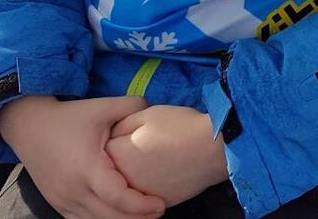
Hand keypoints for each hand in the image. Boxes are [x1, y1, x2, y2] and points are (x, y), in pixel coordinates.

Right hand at [0, 95, 165, 218]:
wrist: (30, 126)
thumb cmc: (70, 117)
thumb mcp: (103, 106)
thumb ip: (133, 107)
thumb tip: (155, 112)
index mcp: (86, 167)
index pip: (116, 197)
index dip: (140, 205)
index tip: (161, 204)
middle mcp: (73, 190)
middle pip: (108, 217)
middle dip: (136, 218)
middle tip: (159, 211)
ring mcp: (63, 200)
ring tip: (143, 215)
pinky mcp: (58, 204)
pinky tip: (120, 215)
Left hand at [107, 105, 227, 206]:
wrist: (212, 148)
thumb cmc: (180, 126)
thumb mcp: (148, 114)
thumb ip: (123, 124)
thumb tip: (114, 133)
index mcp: (119, 155)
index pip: (104, 147)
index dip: (117, 136)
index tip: (130, 131)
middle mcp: (124, 180)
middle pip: (113, 170)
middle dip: (122, 158)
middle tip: (143, 145)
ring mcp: (141, 195)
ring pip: (129, 185)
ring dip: (134, 174)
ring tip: (153, 159)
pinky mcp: (159, 202)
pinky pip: (145, 196)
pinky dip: (149, 186)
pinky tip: (163, 172)